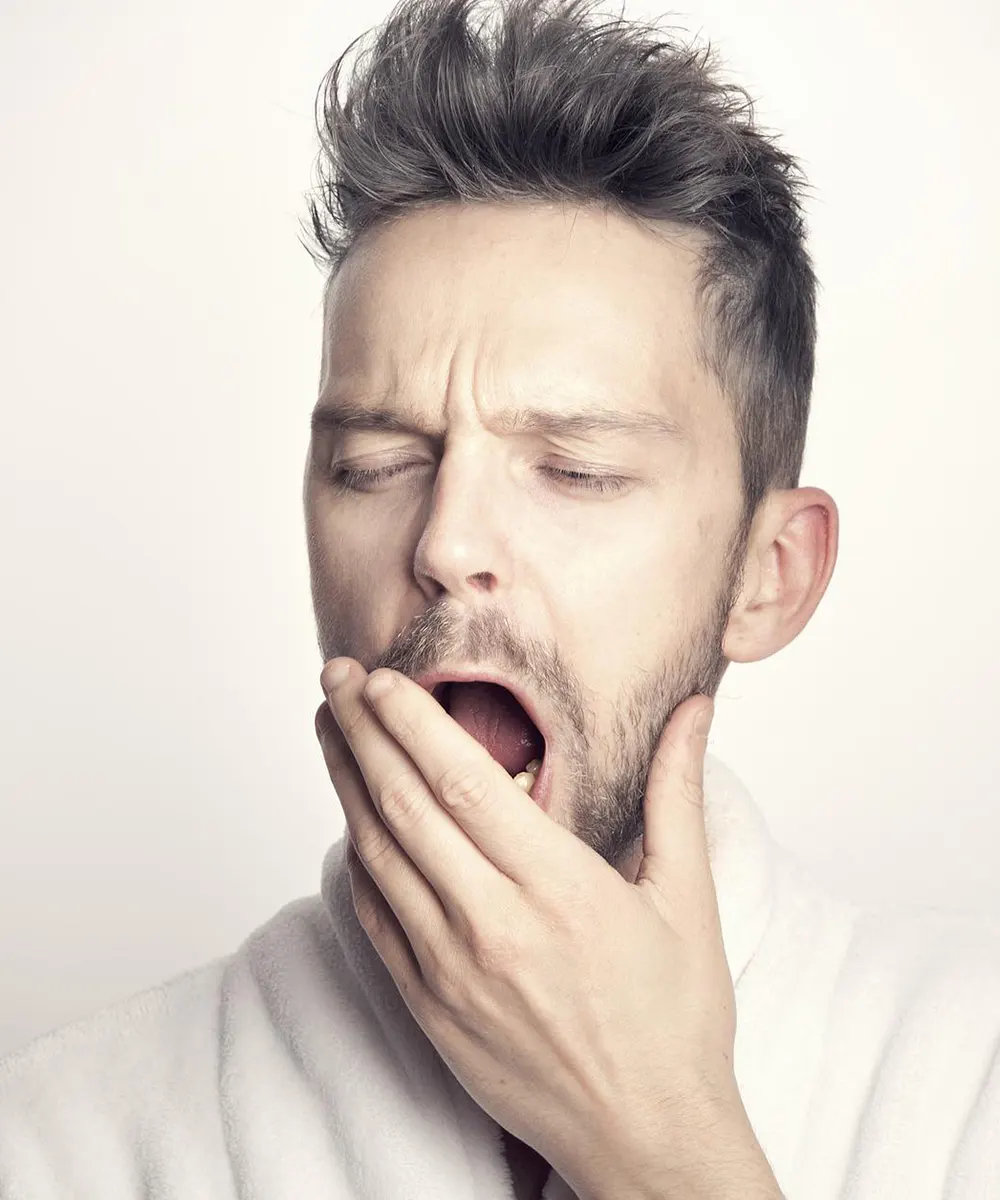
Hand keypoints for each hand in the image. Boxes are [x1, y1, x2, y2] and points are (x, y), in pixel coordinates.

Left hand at [315, 659, 773, 1199]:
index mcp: (557, 888)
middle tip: (335, 678)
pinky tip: (348, 822)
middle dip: (362, 731)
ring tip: (330, 729)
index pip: (462, 780)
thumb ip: (676, 793)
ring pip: (379, 855)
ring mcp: (451, 970)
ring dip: (346, 784)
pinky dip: (356, 862)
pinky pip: (375, 919)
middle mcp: (493, 924)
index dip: (412, 721)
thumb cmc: (674, 1022)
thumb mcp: (688, 899)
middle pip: (405, 805)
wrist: (646, 1138)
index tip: (381, 678)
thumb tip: (695, 712)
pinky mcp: (429, 1007)